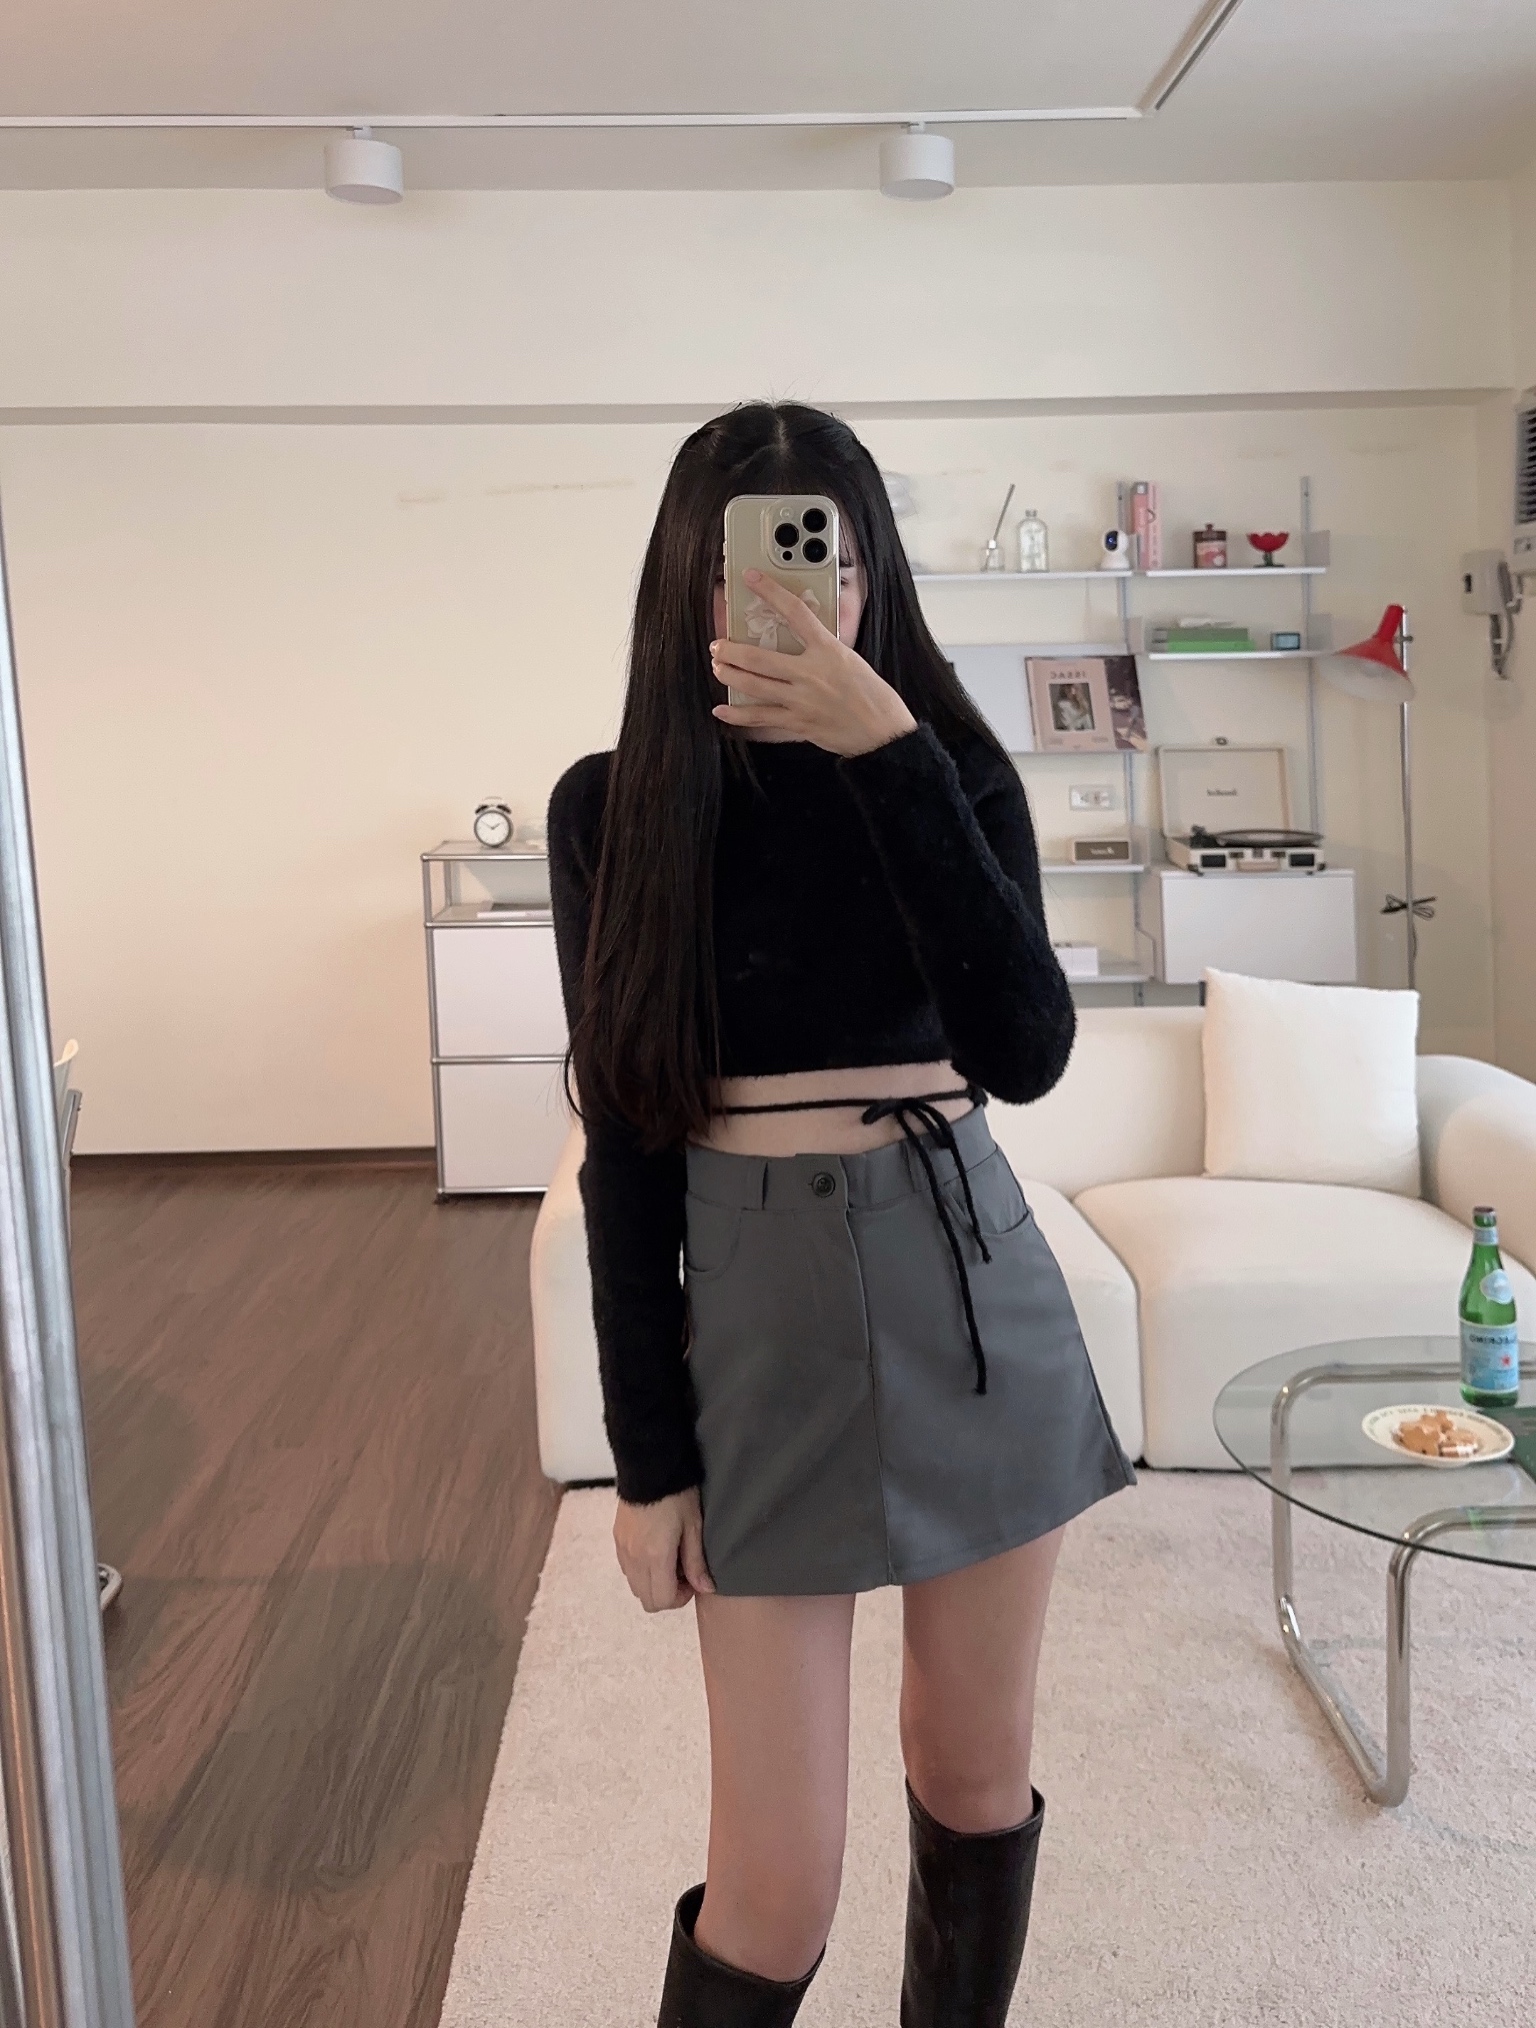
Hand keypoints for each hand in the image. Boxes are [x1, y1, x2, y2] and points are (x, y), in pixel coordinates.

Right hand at [614, 1485, 715, 1611]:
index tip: (692, 1579)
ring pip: (635, 1586)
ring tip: (670, 1559)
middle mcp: (634, 1559)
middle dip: (667, 1594)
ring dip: (653, 1582)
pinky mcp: (617, 1539)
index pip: (662, 1600)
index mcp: (655, 1557)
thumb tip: (705, 1589)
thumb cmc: (677, 1494)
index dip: (681, 1597)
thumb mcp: (693, 1526)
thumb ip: (696, 1561)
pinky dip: (642, 1570)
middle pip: (646, 1599)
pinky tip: (655, 1549)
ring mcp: (623, 1549)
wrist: (649, 1465)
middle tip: (683, 1572)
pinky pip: (627, 1569)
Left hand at [710, 569, 916, 757]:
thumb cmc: (872, 694)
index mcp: (828, 650)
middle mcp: (811, 673)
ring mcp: (801, 700)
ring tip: (718, 668)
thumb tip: (803, 636)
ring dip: (729, 675)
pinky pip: (760, 717)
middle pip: (760, 658)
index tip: (751, 577)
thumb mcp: (851, 659)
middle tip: (718, 645)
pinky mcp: (797, 723)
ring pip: (753, 686)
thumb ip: (824, 648)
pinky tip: (721, 710)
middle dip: (732, 650)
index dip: (770, 591)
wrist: (882, 732)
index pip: (795, 612)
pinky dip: (737, 715)